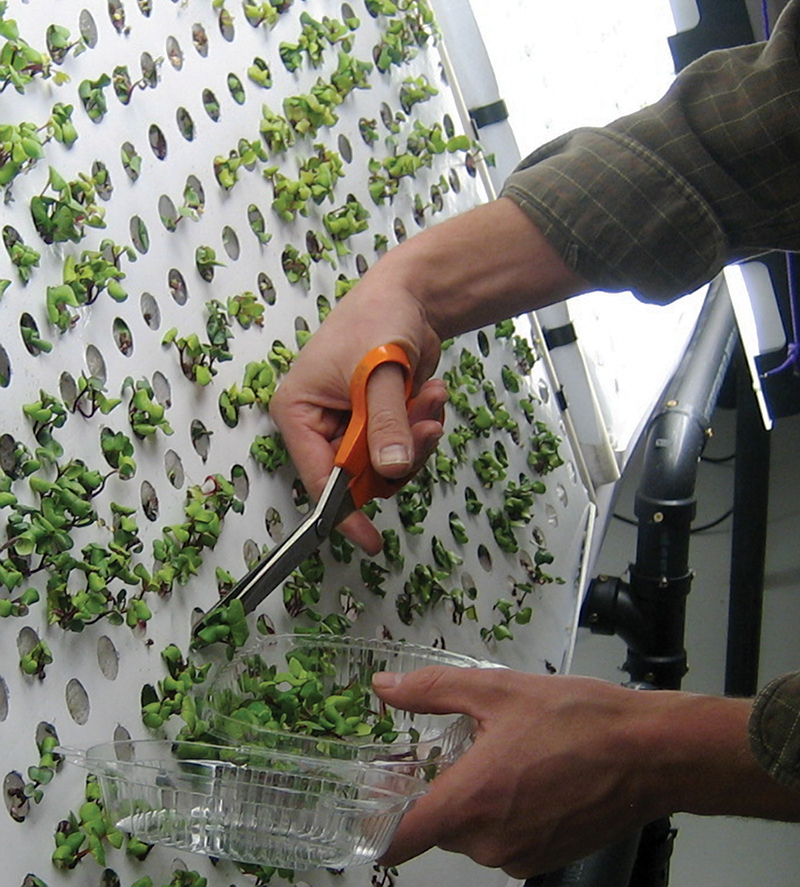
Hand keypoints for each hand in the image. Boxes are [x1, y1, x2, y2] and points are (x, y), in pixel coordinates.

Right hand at [269, 275, 443, 553]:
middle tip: (424, 426)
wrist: (411, 295)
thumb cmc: (378, 319)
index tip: (369, 539)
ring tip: (429, 399)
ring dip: (416, 438)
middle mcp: (321, 425)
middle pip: (358, 475)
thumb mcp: (378, 372)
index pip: (317, 476)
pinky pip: (404, 448)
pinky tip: (431, 395)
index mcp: (299, 412)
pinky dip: (423, 427)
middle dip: (397, 455)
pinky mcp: (380, 422)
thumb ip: (385, 422)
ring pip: (387, 465)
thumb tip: (390, 468)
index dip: (343, 511)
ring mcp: (352, 426)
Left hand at [372, 666, 768, 878]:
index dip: (375, 820)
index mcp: (470, 802)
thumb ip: (431, 691)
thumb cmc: (578, 719)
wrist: (651, 753)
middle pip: (436, 826)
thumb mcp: (496, 689)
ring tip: (494, 752)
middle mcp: (490, 843)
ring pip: (471, 832)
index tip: (374, 794)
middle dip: (433, 790)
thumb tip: (384, 687)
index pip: (397, 840)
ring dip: (471, 798)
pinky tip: (524, 772)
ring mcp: (520, 857)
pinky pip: (504, 839)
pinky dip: (503, 811)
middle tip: (443, 748)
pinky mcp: (546, 860)